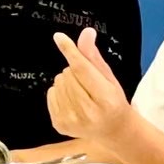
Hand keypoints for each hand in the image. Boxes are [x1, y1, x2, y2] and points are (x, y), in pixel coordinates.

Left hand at [46, 27, 134, 143]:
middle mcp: (88, 112)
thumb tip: (86, 33)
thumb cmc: (113, 101)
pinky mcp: (59, 124)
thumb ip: (93, 56)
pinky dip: (59, 92)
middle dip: (75, 72)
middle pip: (68, 74)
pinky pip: (50, 93)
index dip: (70, 51)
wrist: (113, 130)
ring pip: (58, 82)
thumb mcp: (109, 77)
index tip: (59, 37)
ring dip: (67, 82)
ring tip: (81, 93)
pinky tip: (72, 101)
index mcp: (106, 99)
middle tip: (88, 84)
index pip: (82, 69)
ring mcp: (72, 120)